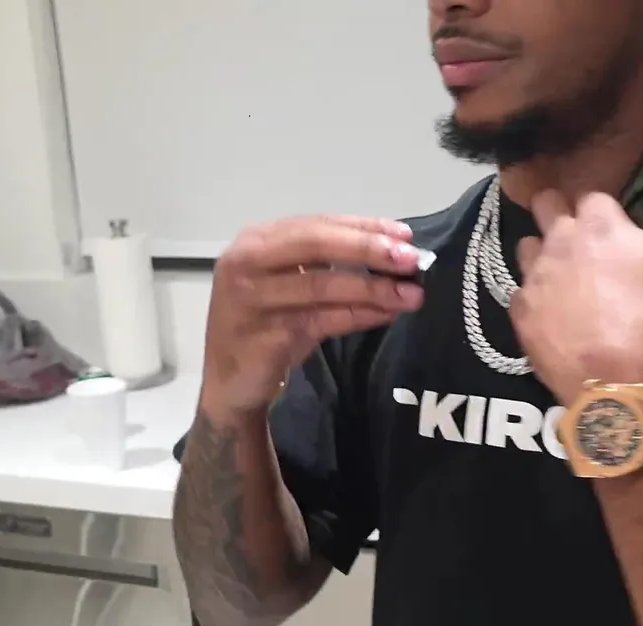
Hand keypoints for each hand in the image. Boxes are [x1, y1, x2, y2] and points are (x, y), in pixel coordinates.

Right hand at [201, 215, 424, 417]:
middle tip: (411, 259)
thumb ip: (328, 267)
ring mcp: (251, 299)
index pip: (316, 224)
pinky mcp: (265, 336)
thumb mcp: (292, 288)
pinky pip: (323, 320)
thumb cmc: (266, 328)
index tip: (404, 234)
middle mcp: (246, 262)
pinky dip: (359, 316)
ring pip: (322, 285)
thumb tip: (393, 257)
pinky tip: (387, 314)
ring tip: (412, 294)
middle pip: (315, 244)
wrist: (230, 384)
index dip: (362, 227)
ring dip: (372, 288)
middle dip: (368, 249)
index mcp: (255, 241)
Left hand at [509, 191, 642, 403]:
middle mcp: (560, 240)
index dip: (603, 207)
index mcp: (601, 223)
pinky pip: (518, 294)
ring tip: (564, 275)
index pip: (593, 194)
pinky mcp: (520, 314)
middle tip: (581, 239)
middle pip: (547, 205)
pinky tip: (552, 315)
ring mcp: (534, 277)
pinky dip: (533, 300)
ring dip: (541, 253)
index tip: (614, 223)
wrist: (617, 381)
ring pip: (526, 246)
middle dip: (560, 214)